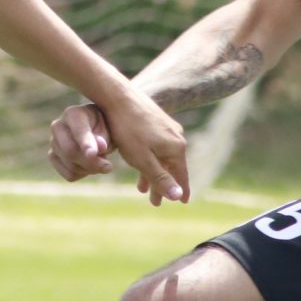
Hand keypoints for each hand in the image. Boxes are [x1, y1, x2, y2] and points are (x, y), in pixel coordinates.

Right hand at [47, 101, 113, 182]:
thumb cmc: (105, 127)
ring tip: (100, 160)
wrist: (97, 132)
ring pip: (71, 166)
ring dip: (90, 169)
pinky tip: (89, 164)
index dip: (86, 144)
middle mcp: (58, 126)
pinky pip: (69, 175)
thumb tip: (101, 147)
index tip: (93, 154)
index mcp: (72, 114)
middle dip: (91, 162)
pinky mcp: (53, 157)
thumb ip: (104, 136)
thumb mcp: (109, 129)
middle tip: (108, 166)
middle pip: (70, 151)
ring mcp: (53, 142)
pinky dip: (83, 174)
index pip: (78, 131)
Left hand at [93, 88, 187, 204]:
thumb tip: (178, 197)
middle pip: (171, 167)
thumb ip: (161, 179)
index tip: (182, 203)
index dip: (181, 191)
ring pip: (162, 156)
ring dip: (153, 173)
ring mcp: (167, 127)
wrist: (117, 97)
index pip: (181, 176)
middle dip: (162, 185)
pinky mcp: (157, 120)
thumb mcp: (143, 160)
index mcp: (176, 148)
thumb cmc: (128, 130)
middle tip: (155, 202)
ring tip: (143, 188)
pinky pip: (157, 146)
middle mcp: (176, 136)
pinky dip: (150, 158)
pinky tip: (141, 162)